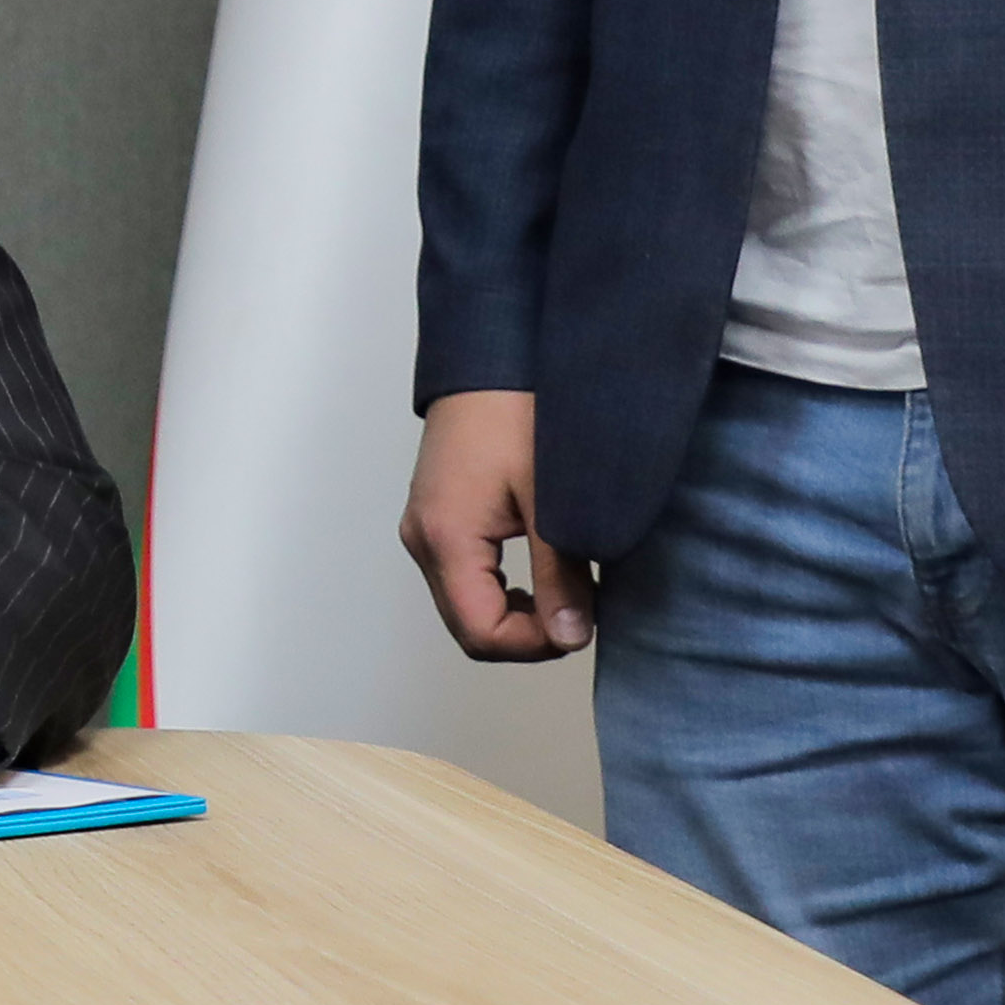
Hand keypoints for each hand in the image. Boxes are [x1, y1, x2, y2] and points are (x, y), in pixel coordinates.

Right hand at [401, 391, 597, 661]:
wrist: (489, 359)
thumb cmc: (517, 414)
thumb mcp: (550, 500)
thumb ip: (559, 575)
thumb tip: (572, 637)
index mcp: (446, 539)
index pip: (481, 633)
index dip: (534, 645)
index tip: (582, 625)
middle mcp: (423, 541)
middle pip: (467, 627)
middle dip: (526, 635)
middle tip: (579, 615)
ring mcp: (424, 530)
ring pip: (464, 606)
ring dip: (514, 615)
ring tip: (565, 593)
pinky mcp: (435, 518)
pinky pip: (462, 579)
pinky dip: (500, 591)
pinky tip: (539, 573)